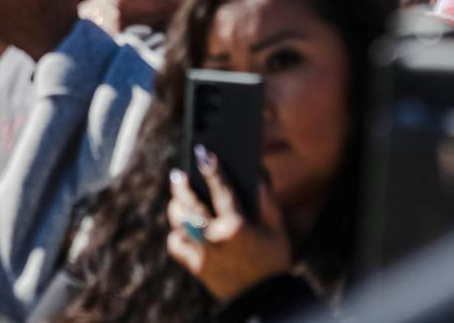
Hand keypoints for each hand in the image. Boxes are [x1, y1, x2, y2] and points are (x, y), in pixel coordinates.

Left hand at [165, 150, 290, 303]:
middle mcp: (215, 238)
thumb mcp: (278, 229)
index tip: (203, 154)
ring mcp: (202, 253)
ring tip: (176, 197)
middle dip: (182, 186)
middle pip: (191, 205)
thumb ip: (267, 201)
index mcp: (237, 226)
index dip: (211, 169)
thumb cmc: (273, 262)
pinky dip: (176, 234)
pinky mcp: (195, 267)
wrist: (262, 299)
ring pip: (179, 224)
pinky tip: (180, 227)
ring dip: (176, 207)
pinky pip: (176, 246)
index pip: (221, 190)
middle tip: (178, 174)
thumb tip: (257, 176)